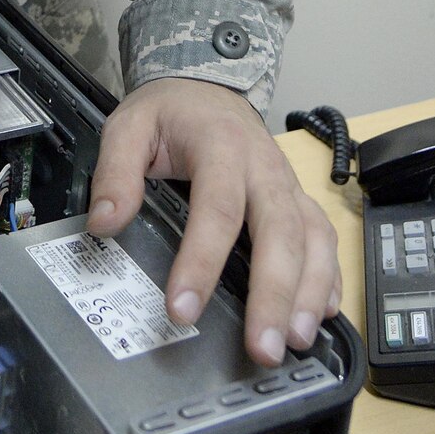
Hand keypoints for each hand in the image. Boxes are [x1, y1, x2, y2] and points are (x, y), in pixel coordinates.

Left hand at [87, 76, 340, 366]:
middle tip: (261, 347)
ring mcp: (287, 184)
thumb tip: (105, 223)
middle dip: (273, 294)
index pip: (216, 209)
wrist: (206, 85)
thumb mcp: (129, 126)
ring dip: (308, 293)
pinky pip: (325, 239)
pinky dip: (329, 277)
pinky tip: (323, 313)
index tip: (183, 308)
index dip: (201, 262)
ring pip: (312, 239)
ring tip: (295, 340)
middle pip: (280, 232)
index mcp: (221, 146)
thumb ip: (115, 173)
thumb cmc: (170, 112)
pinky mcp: (298, 199)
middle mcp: (263, 168)